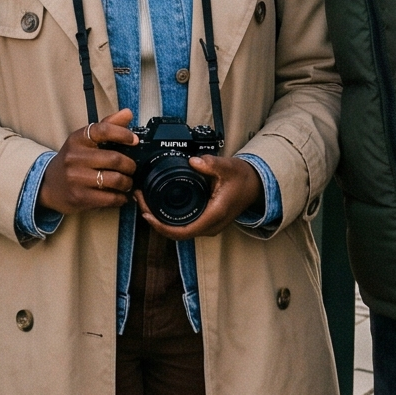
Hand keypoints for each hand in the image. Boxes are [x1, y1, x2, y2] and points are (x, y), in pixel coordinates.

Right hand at [36, 110, 137, 218]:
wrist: (48, 185)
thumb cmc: (73, 160)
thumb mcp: (84, 141)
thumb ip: (107, 126)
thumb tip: (128, 113)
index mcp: (77, 139)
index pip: (103, 130)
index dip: (123, 134)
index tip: (134, 141)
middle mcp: (74, 157)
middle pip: (114, 159)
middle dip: (130, 165)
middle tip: (132, 169)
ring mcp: (76, 178)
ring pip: (115, 179)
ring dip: (127, 183)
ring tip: (127, 183)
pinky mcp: (79, 197)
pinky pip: (110, 198)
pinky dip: (121, 198)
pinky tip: (120, 195)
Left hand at [144, 153, 263, 240]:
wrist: (255, 185)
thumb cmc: (242, 178)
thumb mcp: (227, 167)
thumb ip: (211, 164)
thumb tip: (193, 161)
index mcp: (213, 215)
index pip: (182, 232)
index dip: (160, 226)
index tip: (146, 212)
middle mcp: (210, 226)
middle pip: (176, 233)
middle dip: (155, 221)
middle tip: (139, 200)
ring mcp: (208, 225)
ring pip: (179, 230)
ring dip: (160, 220)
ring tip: (144, 201)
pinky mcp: (206, 221)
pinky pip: (184, 225)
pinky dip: (168, 218)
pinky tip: (158, 205)